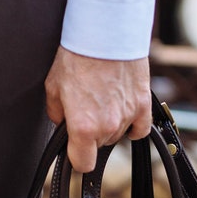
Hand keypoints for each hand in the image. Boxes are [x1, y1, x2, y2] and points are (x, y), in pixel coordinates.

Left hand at [44, 48, 151, 172]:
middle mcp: (107, 127)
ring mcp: (127, 117)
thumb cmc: (77, 57)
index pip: (82, 164)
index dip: (76, 157)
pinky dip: (132, 125)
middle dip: (91, 134)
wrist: (103, 33)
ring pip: (118, 135)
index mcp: (83, 127)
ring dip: (110, 125)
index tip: (74, 149)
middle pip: (99, 146)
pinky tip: (123, 112)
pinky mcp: (143, 105)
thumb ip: (57, 114)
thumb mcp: (53, 87)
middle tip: (85, 109)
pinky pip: (140, 129)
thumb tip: (62, 124)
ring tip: (102, 100)